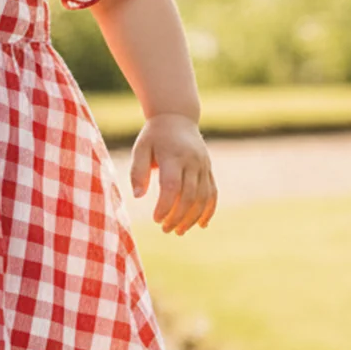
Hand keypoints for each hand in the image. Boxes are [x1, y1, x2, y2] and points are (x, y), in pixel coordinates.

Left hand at [129, 113, 216, 234]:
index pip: (172, 187)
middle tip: (165, 230)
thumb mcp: (140, 148)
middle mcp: (192, 161)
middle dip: (178, 217)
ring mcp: (203, 166)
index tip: (155, 219)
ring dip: (192, 218)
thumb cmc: (154, 136)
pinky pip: (213, 193)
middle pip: (189, 196)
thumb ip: (137, 171)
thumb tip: (138, 196)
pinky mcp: (209, 170)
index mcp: (173, 156)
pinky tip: (201, 225)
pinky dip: (209, 211)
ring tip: (179, 231)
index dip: (165, 206)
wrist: (177, 117)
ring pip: (203, 198)